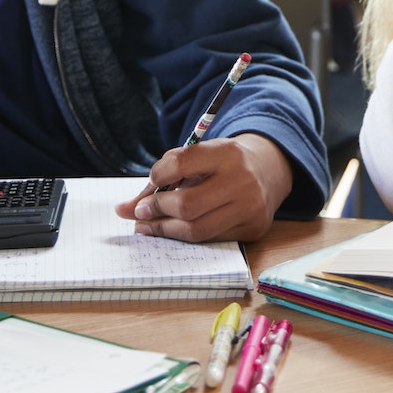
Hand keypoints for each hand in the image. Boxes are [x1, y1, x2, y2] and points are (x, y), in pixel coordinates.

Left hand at [113, 134, 294, 242]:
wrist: (270, 168)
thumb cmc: (223, 162)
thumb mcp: (199, 156)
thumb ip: (163, 177)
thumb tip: (123, 210)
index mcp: (226, 152)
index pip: (179, 164)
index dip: (157, 177)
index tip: (151, 185)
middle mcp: (242, 180)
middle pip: (186, 205)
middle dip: (156, 211)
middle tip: (141, 212)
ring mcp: (251, 207)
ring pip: (197, 230)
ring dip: (166, 230)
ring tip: (151, 225)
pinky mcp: (254, 227)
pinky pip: (212, 240)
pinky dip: (189, 236)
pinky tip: (178, 230)